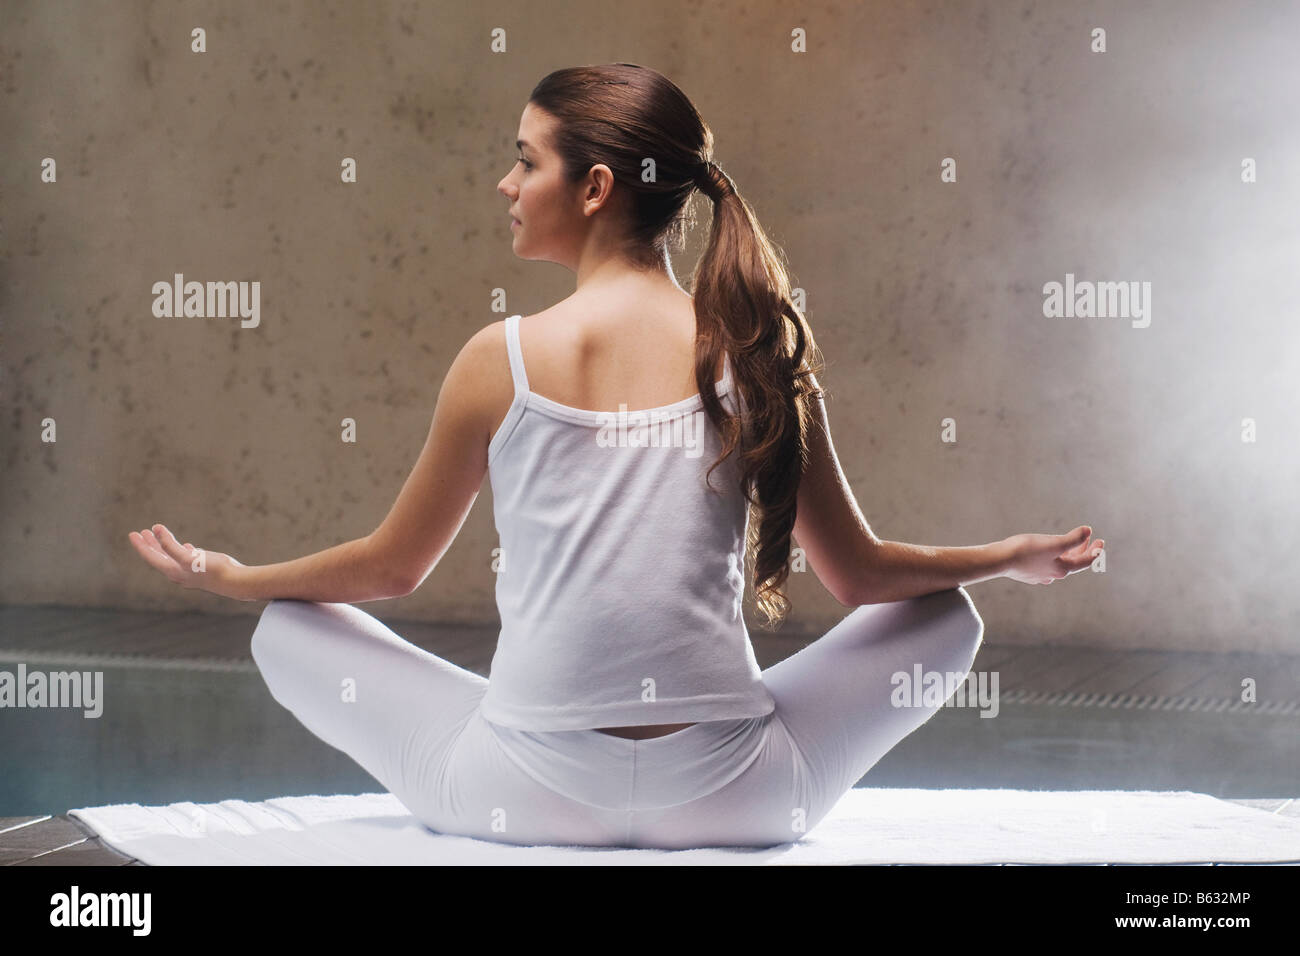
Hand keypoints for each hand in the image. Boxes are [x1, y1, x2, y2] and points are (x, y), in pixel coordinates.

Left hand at [127, 523, 246, 599]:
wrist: (234, 581)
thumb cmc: (212, 570)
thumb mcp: (188, 557)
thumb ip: (170, 544)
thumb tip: (156, 529)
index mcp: (173, 571)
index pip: (151, 557)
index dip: (141, 545)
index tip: (133, 534)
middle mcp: (178, 573)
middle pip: (159, 557)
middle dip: (150, 544)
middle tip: (142, 532)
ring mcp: (190, 571)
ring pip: (172, 556)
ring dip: (164, 545)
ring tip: (159, 535)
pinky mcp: (201, 568)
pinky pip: (187, 557)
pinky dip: (182, 549)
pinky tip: (187, 545)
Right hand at [1003, 525, 1103, 585]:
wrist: (999, 560)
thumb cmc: (1026, 550)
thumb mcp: (1053, 543)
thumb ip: (1073, 538)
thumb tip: (1088, 532)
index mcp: (1061, 570)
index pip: (1085, 561)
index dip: (1094, 550)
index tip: (1100, 540)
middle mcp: (1052, 575)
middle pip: (1072, 563)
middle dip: (1081, 550)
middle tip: (1087, 538)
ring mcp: (1039, 575)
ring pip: (1058, 564)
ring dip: (1065, 553)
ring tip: (1065, 542)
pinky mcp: (1027, 572)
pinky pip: (1044, 564)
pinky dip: (1050, 556)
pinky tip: (1044, 552)